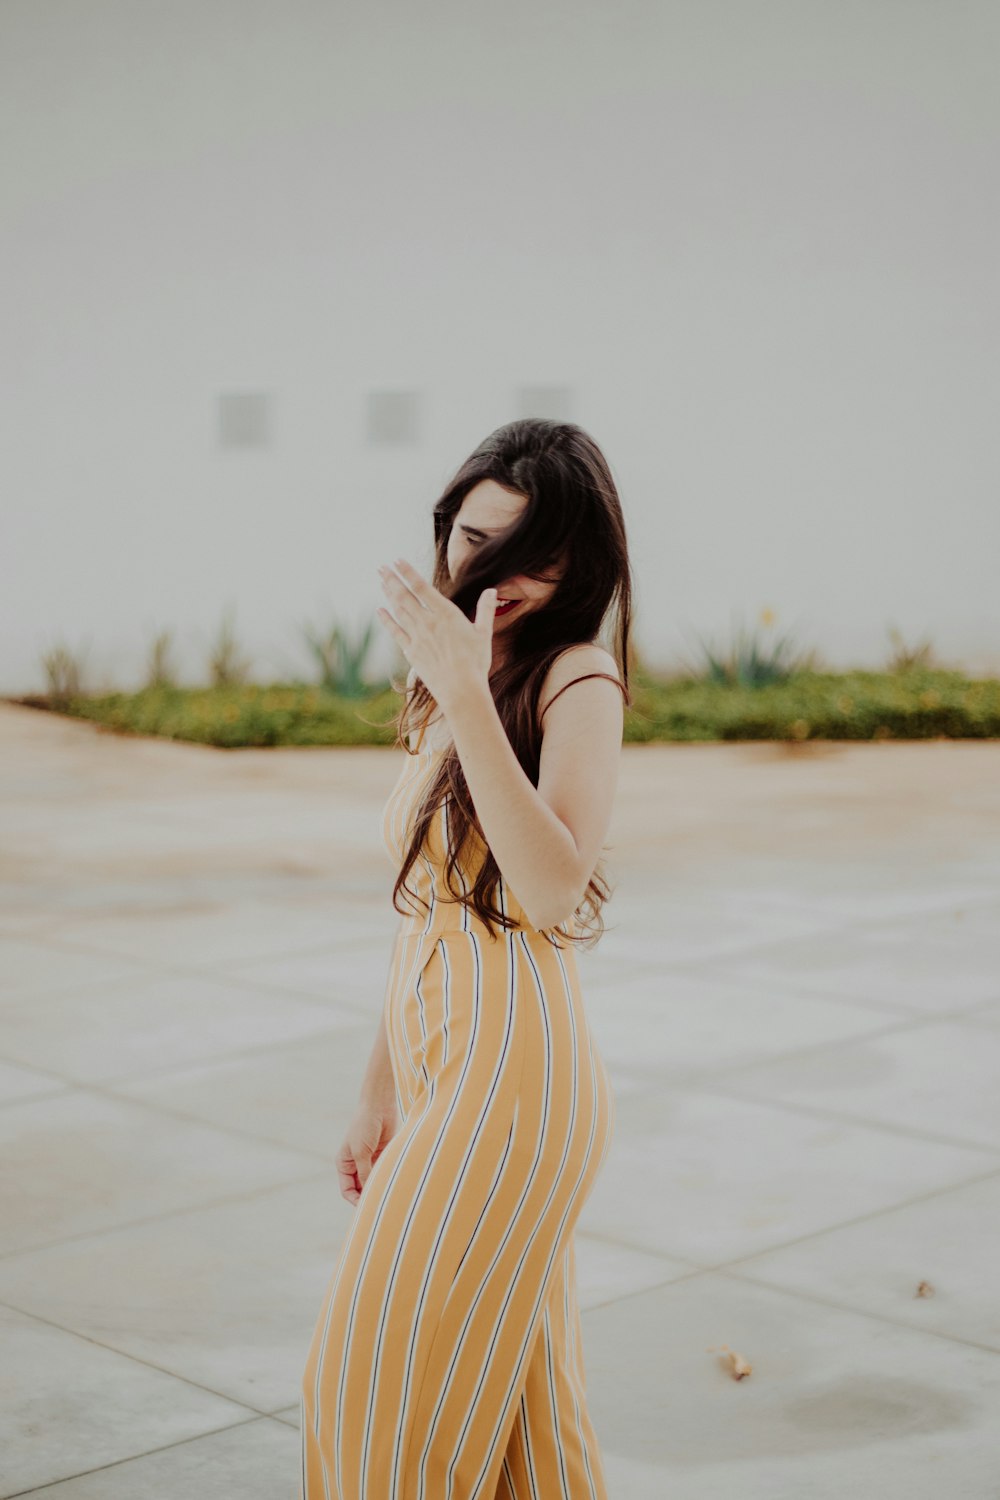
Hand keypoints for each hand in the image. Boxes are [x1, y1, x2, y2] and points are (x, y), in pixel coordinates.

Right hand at [336, 1097, 398, 1205]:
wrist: (379, 1106)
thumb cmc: (365, 1126)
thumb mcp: (362, 1152)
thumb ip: (365, 1173)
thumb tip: (369, 1193)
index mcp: (344, 1163)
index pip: (347, 1190)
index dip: (355, 1200)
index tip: (367, 1208)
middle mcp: (356, 1164)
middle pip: (361, 1188)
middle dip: (368, 1196)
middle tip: (381, 1204)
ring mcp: (369, 1160)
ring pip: (373, 1181)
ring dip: (379, 1187)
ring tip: (389, 1194)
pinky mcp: (383, 1155)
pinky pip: (384, 1172)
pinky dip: (387, 1178)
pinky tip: (395, 1183)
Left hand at [376, 557, 496, 709]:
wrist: (461, 689)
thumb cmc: (476, 662)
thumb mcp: (484, 634)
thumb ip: (485, 610)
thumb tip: (491, 591)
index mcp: (446, 614)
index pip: (422, 587)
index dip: (408, 572)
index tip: (398, 560)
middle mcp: (428, 622)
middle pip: (405, 596)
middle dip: (392, 579)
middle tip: (381, 567)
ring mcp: (417, 637)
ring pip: (399, 610)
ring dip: (389, 594)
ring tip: (381, 581)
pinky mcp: (412, 652)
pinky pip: (396, 632)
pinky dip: (387, 620)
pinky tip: (380, 611)